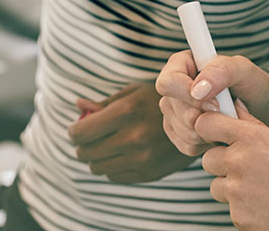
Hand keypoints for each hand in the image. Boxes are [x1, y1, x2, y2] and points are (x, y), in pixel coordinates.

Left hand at [68, 81, 193, 182]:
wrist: (195, 120)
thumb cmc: (158, 101)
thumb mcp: (133, 93)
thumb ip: (104, 103)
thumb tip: (78, 105)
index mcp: (126, 111)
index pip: (81, 133)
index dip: (74, 131)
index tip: (76, 128)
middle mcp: (132, 137)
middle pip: (86, 153)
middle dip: (83, 144)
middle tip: (90, 136)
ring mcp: (140, 158)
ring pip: (98, 167)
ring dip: (97, 156)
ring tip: (108, 143)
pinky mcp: (146, 173)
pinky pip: (114, 176)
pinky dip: (113, 165)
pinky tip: (124, 152)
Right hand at [155, 50, 268, 157]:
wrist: (260, 107)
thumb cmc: (252, 83)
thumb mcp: (243, 69)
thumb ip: (222, 70)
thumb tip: (197, 89)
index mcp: (183, 63)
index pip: (168, 81)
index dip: (186, 95)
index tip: (214, 102)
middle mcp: (174, 86)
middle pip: (171, 109)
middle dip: (202, 115)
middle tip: (227, 111)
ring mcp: (174, 110)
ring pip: (180, 130)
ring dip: (207, 130)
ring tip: (227, 118)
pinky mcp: (179, 132)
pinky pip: (186, 145)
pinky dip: (206, 142)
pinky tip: (220, 130)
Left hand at [196, 100, 268, 230]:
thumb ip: (252, 124)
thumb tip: (234, 106)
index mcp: (251, 138)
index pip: (207, 124)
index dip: (207, 126)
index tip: (211, 130)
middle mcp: (239, 163)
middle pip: (208, 159)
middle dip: (221, 161)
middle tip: (241, 164)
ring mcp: (237, 193)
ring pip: (216, 185)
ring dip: (230, 185)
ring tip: (258, 186)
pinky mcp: (238, 217)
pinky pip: (229, 208)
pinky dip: (242, 206)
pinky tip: (264, 203)